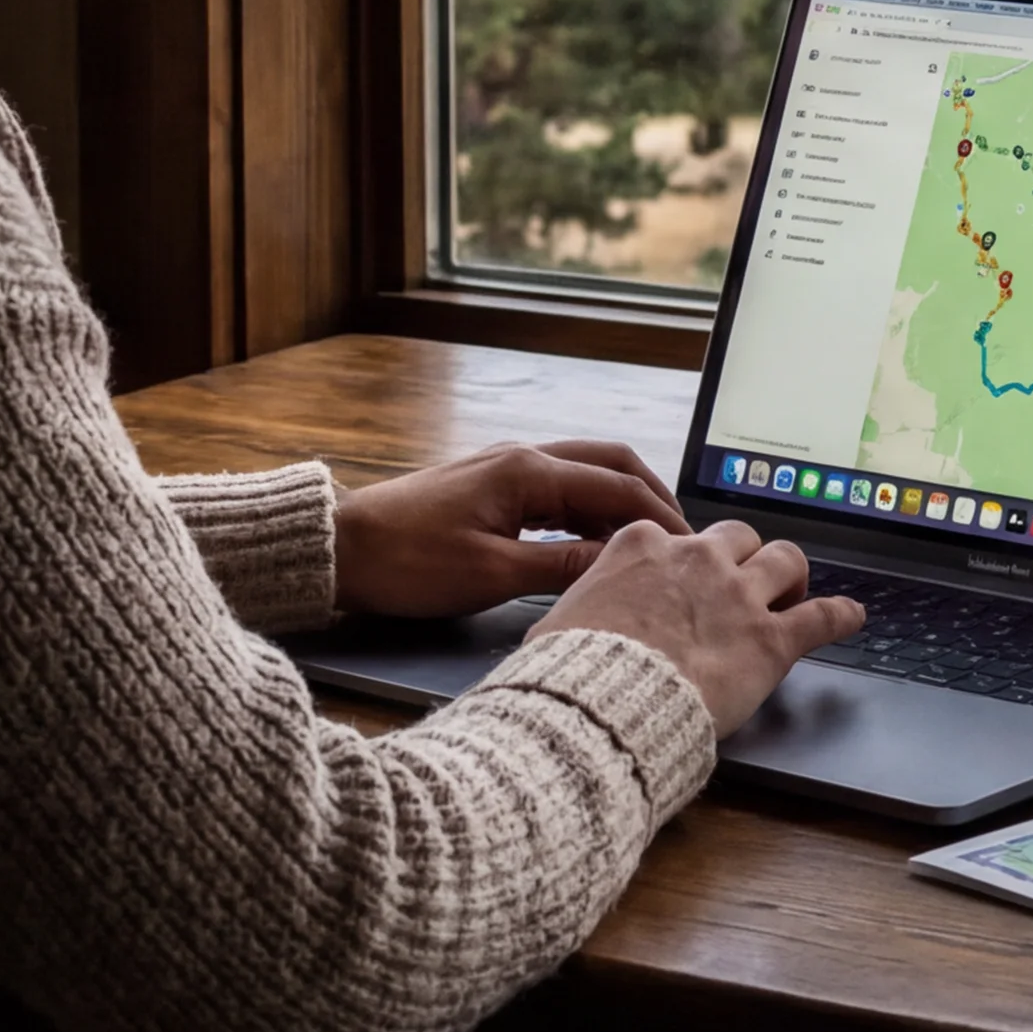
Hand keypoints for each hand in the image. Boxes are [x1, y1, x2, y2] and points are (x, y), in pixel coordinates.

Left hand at [326, 439, 686, 621]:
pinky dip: (589, 512)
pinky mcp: (492, 487)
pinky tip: (598, 544)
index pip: (618, 487)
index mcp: (528, 471)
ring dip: (622, 504)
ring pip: (586, 475)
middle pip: (611, 465)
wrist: (339, 550)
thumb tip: (622, 566)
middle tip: (684, 539)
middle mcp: (523, 457)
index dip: (662, 518)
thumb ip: (562, 567)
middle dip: (653, 498)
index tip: (693, 548)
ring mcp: (506, 469)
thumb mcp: (491, 574)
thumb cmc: (406, 562)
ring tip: (651, 545)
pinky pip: (559, 491)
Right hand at [535, 519, 864, 739]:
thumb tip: (567, 628)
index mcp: (643, 547)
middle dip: (744, 556)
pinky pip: (822, 617)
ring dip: (792, 574)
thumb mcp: (558, 623)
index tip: (683, 578)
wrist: (603, 704)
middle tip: (744, 581)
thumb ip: (583, 609)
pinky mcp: (770, 640)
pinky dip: (841, 615)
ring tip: (796, 590)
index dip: (683, 561)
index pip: (673, 536)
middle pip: (738, 537)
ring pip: (786, 559)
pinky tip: (852, 617)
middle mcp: (697, 559)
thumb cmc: (571, 671)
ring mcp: (738, 596)